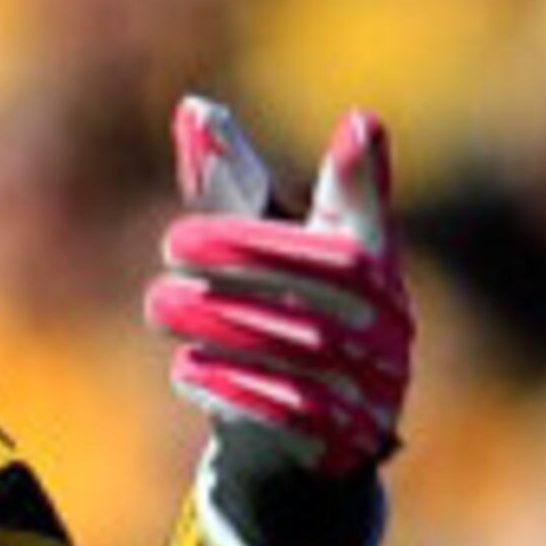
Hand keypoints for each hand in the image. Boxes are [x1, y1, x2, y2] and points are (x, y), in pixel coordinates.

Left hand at [146, 97, 410, 482]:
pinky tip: (187, 368)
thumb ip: (233, 188)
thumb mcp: (262, 251)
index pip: (365, 216)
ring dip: (222, 323)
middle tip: (171, 247)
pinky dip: (236, 386)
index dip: (361, 175)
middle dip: (243, 256)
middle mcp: (384, 319)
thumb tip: (193, 109)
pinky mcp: (342, 436)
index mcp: (371, 264)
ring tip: (161, 306)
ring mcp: (371, 380)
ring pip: (301, 344)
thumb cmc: (279, 312)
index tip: (356, 123)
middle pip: (323, 279)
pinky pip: (293, 409)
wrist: (298, 436)